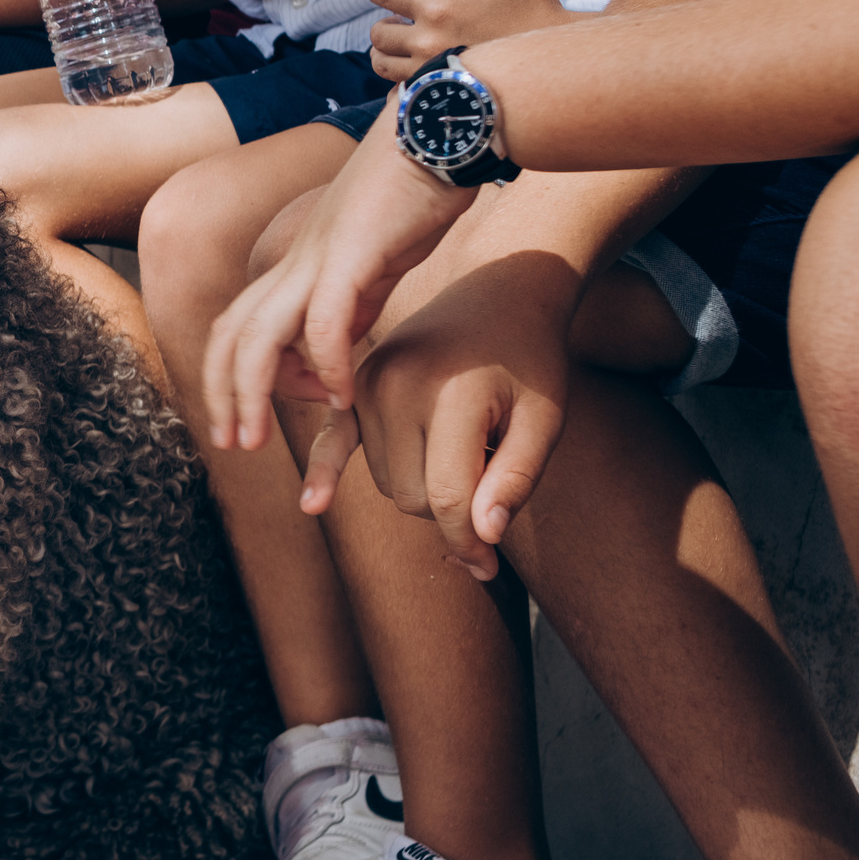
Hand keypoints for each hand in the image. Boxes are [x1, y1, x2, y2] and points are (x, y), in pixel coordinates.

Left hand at [200, 110, 479, 447]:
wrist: (438, 129)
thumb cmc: (412, 193)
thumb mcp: (371, 265)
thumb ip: (349, 306)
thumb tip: (335, 351)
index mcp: (297, 266)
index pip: (238, 326)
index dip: (232, 378)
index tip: (253, 420)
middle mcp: (296, 263)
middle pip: (231, 334)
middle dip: (222, 395)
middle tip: (231, 445)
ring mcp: (318, 257)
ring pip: (258, 334)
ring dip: (252, 392)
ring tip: (260, 439)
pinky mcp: (352, 253)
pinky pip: (323, 320)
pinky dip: (325, 365)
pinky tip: (340, 398)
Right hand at [301, 251, 578, 579]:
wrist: (498, 293)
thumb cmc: (531, 361)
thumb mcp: (546, 419)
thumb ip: (515, 479)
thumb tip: (481, 538)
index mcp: (450, 395)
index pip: (446, 499)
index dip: (469, 543)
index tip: (490, 567)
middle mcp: (396, 387)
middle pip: (410, 497)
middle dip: (450, 511)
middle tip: (491, 481)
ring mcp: (368, 384)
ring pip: (386, 481)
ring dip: (422, 487)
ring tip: (464, 445)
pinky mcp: (355, 384)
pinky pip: (333, 441)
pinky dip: (324, 473)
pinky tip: (312, 505)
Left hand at [366, 0, 566, 79]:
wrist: (557, 63)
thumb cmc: (537, 10)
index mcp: (439, 8)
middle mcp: (426, 43)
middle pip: (377, 34)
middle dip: (385, 25)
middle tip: (400, 19)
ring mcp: (428, 75)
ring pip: (381, 64)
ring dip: (387, 54)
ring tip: (402, 45)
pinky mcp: (437, 98)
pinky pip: (399, 94)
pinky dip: (402, 84)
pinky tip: (415, 74)